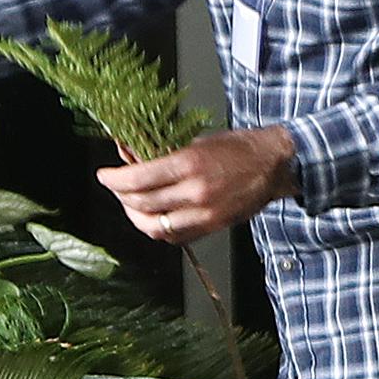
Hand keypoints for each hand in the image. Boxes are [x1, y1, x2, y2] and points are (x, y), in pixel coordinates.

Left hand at [107, 123, 295, 242]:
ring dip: (136, 216)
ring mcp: (205, 214)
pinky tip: (153, 216)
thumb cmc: (238, 148)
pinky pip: (174, 236)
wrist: (273, 165)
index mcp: (190, 164)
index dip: (114, 179)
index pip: (138, 179)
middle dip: (121, 196)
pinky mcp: (212, 226)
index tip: (104, 176)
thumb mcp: (197, 141)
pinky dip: (158, 229)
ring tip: (131, 204)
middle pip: (142, 204)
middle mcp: (196, 192)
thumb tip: (131, 155)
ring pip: (154, 227)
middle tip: (115, 186)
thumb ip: (163, 153)